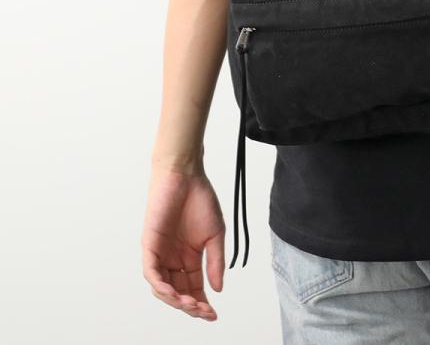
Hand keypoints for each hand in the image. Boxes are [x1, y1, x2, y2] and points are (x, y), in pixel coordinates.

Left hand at [141, 162, 225, 320]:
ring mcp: (160, 253)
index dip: (202, 304)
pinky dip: (160, 285)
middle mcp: (173, 259)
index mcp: (189, 258)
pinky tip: (173, 293)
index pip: (194, 288)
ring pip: (162, 288)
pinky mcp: (149, 245)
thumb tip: (218, 289)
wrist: (186, 176)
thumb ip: (215, 261)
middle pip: (178, 292)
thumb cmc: (201, 200)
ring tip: (190, 305)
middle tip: (203, 312)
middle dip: (190, 306)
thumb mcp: (215, 234)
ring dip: (176, 300)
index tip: (213, 315)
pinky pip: (151, 272)